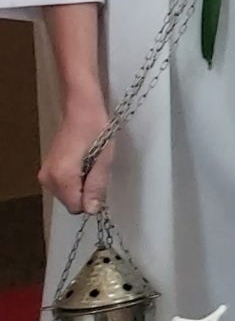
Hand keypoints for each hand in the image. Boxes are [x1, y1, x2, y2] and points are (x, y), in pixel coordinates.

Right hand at [39, 97, 110, 213]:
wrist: (81, 109)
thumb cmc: (96, 129)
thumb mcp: (104, 159)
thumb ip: (96, 185)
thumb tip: (92, 211)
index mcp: (62, 177)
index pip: (76, 206)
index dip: (92, 199)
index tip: (100, 181)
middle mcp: (48, 178)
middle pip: (71, 202)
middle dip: (86, 191)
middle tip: (95, 168)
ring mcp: (45, 174)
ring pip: (67, 195)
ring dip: (81, 185)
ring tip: (89, 163)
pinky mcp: (46, 170)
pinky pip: (63, 186)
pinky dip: (74, 180)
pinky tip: (82, 162)